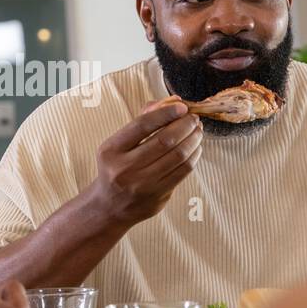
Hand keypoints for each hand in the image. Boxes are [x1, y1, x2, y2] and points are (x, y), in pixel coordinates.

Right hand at [87, 101, 202, 224]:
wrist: (109, 205)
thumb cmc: (117, 167)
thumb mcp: (118, 143)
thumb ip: (143, 121)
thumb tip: (173, 102)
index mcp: (111, 150)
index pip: (142, 125)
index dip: (165, 113)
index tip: (182, 106)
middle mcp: (124, 168)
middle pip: (164, 140)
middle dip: (185, 125)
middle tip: (193, 118)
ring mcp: (142, 185)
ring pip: (178, 156)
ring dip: (193, 140)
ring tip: (197, 131)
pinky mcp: (157, 197)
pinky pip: (183, 172)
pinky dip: (194, 156)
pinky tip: (196, 148)